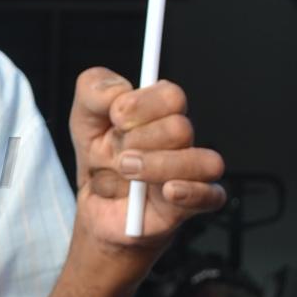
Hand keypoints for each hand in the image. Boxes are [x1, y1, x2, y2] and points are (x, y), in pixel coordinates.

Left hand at [70, 68, 224, 259]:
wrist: (96, 206)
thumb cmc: (99, 158)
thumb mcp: (84, 117)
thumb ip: (93, 89)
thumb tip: (117, 91)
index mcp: (161, 112)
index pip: (171, 96)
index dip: (142, 105)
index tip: (115, 117)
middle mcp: (180, 139)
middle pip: (181, 128)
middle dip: (139, 140)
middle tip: (117, 153)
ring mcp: (191, 171)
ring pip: (204, 162)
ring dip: (158, 166)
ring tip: (126, 171)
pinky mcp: (194, 203)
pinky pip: (212, 196)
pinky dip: (191, 192)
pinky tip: (167, 191)